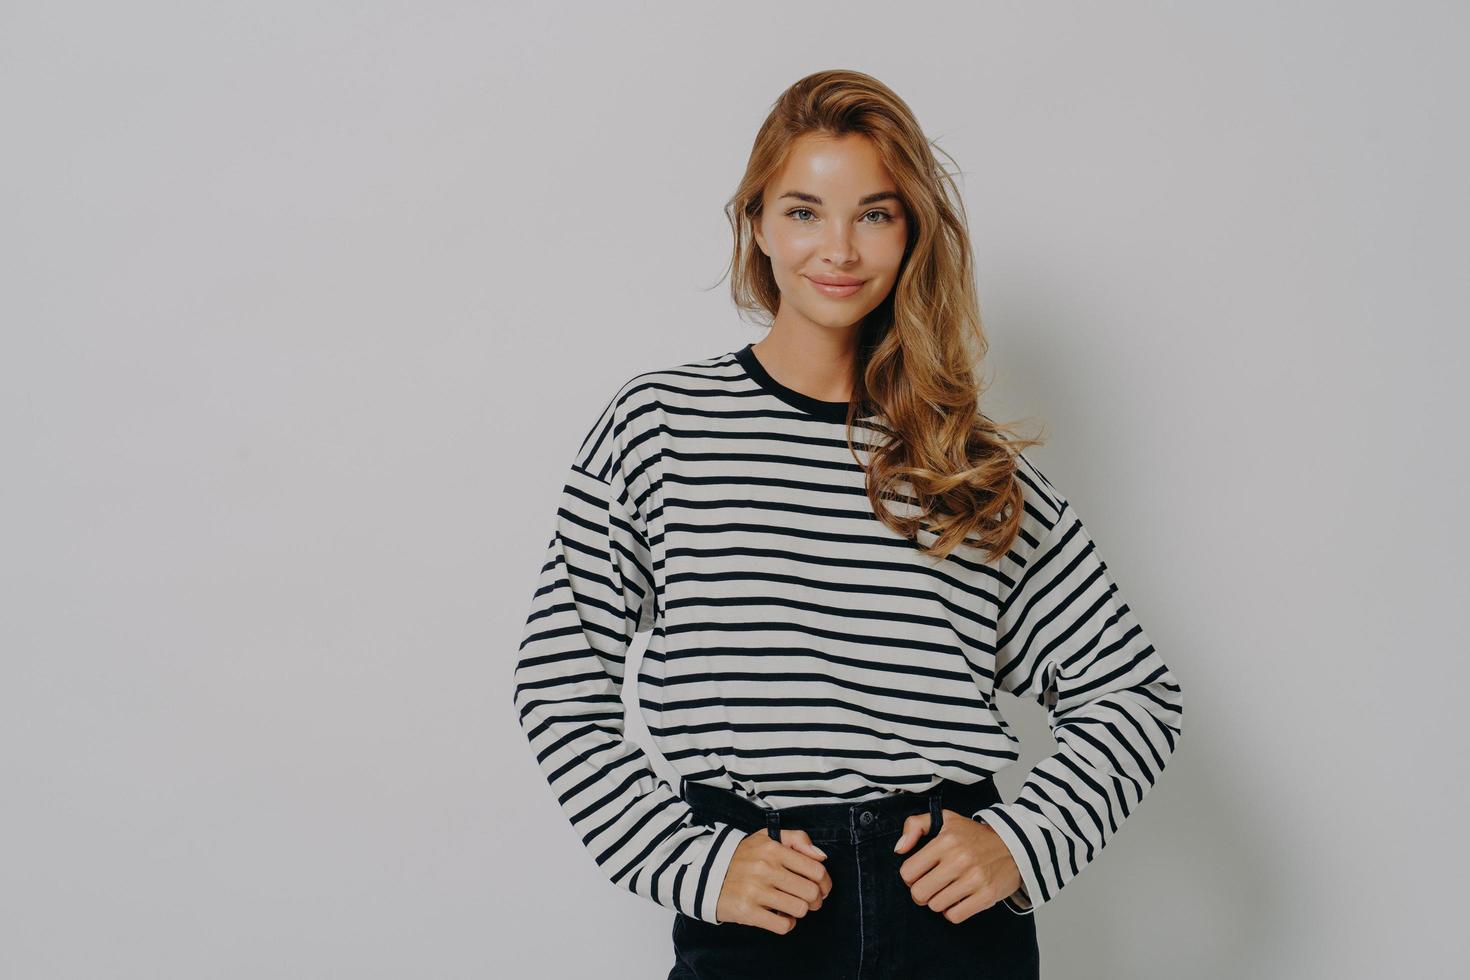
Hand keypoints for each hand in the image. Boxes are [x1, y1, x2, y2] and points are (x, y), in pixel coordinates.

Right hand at [714, 828, 831, 933]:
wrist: (706, 875)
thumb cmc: (742, 857)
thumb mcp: (766, 838)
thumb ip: (797, 839)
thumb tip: (821, 856)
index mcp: (773, 849)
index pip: (816, 869)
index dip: (825, 882)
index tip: (822, 888)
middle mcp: (765, 868)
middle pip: (811, 892)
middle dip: (815, 900)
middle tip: (809, 900)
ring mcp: (755, 891)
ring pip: (800, 909)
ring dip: (800, 911)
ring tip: (791, 906)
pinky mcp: (747, 911)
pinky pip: (783, 925)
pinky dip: (787, 923)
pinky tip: (780, 916)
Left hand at [893, 809, 1021, 923]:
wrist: (1015, 845)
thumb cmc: (974, 835)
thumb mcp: (945, 819)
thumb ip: (915, 825)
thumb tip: (899, 849)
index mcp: (945, 841)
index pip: (908, 872)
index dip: (909, 876)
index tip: (919, 873)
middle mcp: (959, 859)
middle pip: (919, 893)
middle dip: (921, 892)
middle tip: (930, 886)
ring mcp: (973, 879)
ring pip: (936, 906)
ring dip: (938, 901)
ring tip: (947, 890)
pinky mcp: (986, 896)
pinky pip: (955, 916)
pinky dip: (953, 911)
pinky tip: (958, 899)